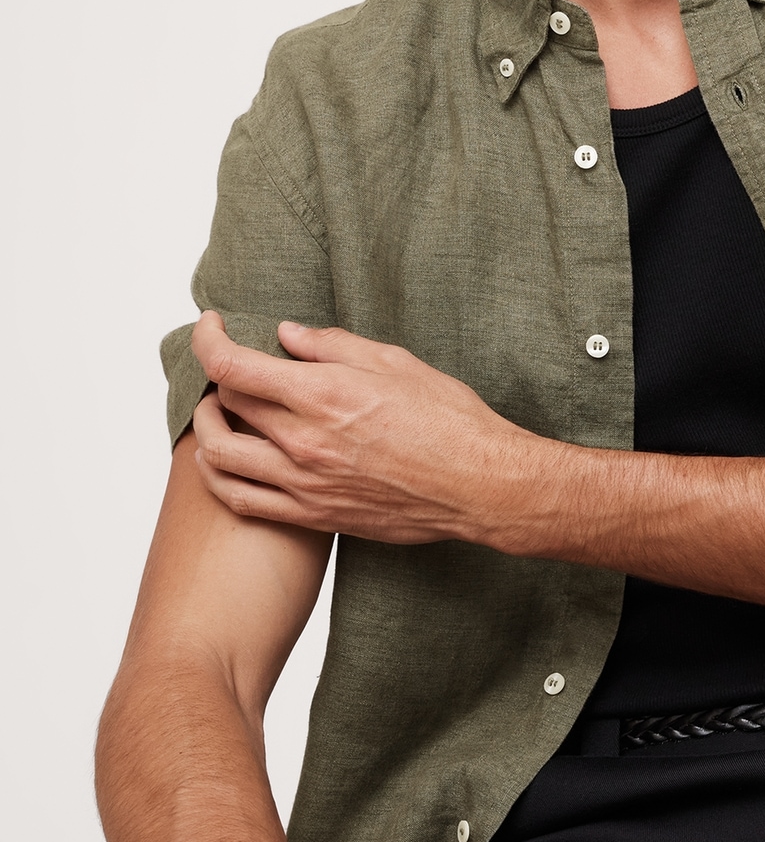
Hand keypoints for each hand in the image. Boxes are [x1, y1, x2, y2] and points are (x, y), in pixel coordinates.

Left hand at [190, 312, 537, 544]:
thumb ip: (333, 346)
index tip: (211, 326)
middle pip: (224, 405)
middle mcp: (305, 440)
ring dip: (208, 429)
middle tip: (233, 367)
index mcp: (323, 393)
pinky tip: (231, 462)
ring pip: (218, 458)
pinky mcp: (314, 515)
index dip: (207, 339)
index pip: (231, 365)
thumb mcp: (396, 362)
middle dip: (220, 378)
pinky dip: (221, 478)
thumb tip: (288, 335)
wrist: (480, 486)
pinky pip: (242, 501)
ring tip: (219, 415)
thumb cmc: (450, 421)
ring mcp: (305, 483)